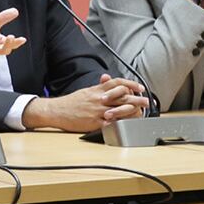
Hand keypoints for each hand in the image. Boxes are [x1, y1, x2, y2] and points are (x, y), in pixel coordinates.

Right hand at [23, 75, 149, 131]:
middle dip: (136, 98)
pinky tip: (128, 124)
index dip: (130, 84)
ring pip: (118, 109)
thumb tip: (107, 79)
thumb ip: (99, 87)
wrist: (57, 111)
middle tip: (146, 100)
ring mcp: (97, 111)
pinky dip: (120, 123)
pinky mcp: (94, 123)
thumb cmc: (72, 102)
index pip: (116, 83)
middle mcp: (98, 99)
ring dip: (132, 110)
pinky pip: (110, 123)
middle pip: (121, 96)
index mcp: (97, 90)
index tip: (139, 87)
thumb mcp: (86, 91)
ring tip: (142, 111)